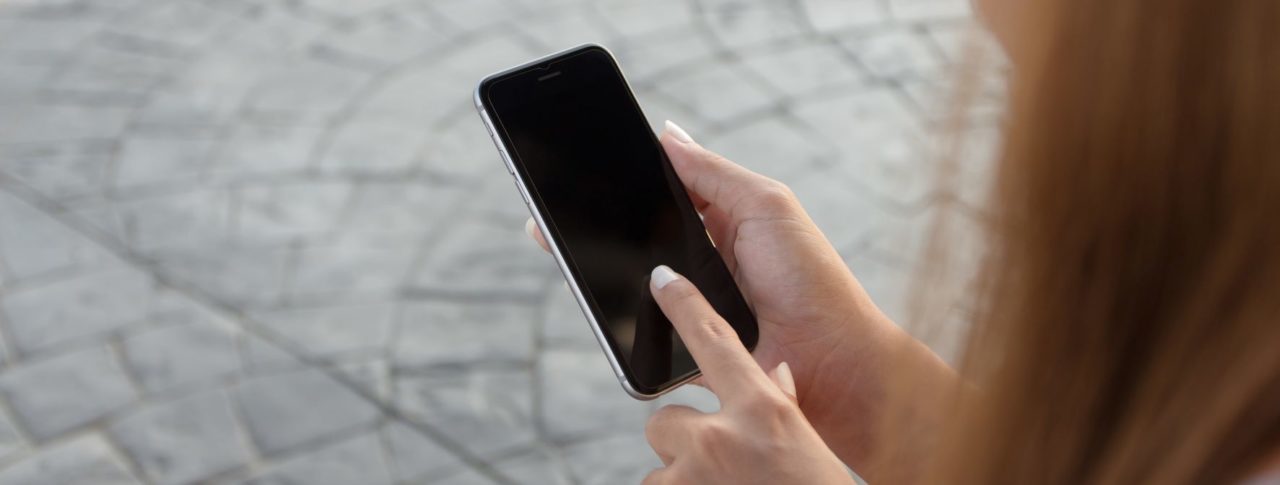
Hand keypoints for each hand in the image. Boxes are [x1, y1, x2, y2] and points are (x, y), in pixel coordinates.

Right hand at [525, 121, 952, 480]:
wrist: (832, 364)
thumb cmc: (811, 281)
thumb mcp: (766, 207)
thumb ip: (713, 173)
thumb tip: (666, 132)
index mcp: (721, 221)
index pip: (660, 192)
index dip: (623, 179)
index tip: (578, 163)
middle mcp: (700, 261)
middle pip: (634, 236)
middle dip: (595, 221)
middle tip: (549, 206)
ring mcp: (688, 304)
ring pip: (627, 281)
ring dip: (595, 266)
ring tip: (556, 242)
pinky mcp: (680, 345)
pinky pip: (635, 326)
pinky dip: (611, 312)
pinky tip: (587, 293)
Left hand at [641, 265, 853, 484]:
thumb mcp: (810, 451)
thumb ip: (782, 411)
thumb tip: (773, 375)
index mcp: (765, 412)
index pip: (714, 340)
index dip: (684, 305)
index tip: (661, 280)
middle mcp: (721, 437)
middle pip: (664, 420)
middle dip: (683, 444)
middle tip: (717, 471)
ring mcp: (689, 476)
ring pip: (659, 468)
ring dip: (681, 483)